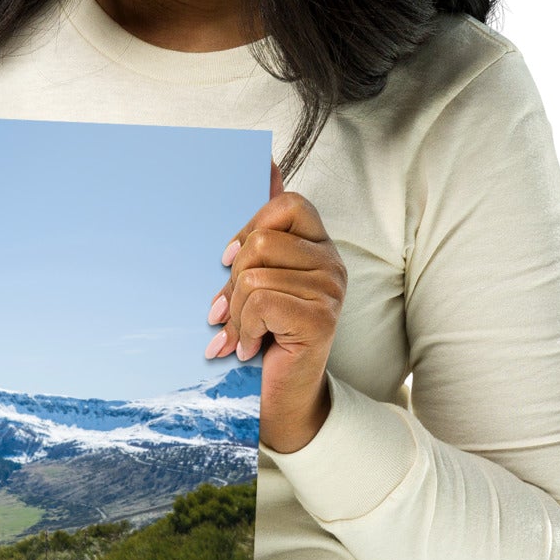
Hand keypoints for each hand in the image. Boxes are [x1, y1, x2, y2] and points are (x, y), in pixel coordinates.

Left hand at [204, 160, 345, 452]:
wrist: (279, 398)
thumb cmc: (262, 336)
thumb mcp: (254, 278)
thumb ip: (261, 228)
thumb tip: (265, 161)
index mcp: (317, 246)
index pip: (287, 204)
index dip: (249, 227)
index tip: (227, 261)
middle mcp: (332, 263)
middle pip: (263, 241)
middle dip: (232, 281)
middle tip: (227, 312)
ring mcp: (331, 290)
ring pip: (256, 275)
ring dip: (236, 313)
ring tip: (239, 335)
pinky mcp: (321, 317)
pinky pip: (262, 301)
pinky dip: (243, 329)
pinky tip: (248, 348)